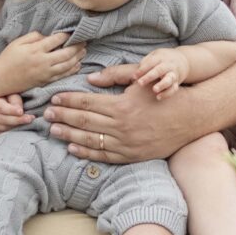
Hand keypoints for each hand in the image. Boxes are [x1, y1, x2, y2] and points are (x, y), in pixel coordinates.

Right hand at [0, 32, 84, 94]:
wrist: (0, 79)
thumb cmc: (8, 58)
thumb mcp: (17, 42)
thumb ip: (33, 36)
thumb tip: (47, 36)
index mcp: (35, 50)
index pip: (56, 40)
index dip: (66, 35)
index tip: (71, 32)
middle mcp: (42, 62)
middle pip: (66, 53)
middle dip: (77, 46)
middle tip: (84, 40)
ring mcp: (45, 73)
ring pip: (67, 65)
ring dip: (77, 57)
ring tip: (84, 51)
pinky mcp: (45, 81)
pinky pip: (62, 75)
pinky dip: (72, 70)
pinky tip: (77, 64)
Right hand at [0, 93, 35, 133]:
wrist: (7, 104)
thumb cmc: (11, 98)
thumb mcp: (13, 95)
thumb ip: (15, 101)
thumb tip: (20, 112)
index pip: (1, 108)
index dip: (11, 110)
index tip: (21, 111)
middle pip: (3, 119)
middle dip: (17, 120)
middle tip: (29, 119)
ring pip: (4, 128)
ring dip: (17, 126)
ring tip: (29, 121)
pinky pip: (5, 133)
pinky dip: (14, 131)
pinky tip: (22, 127)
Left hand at [42, 64, 196, 162]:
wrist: (189, 118)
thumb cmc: (162, 95)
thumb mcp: (139, 81)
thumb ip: (114, 77)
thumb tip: (90, 79)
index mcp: (121, 106)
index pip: (86, 103)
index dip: (68, 101)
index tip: (54, 99)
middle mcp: (121, 127)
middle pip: (84, 122)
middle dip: (62, 117)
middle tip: (46, 115)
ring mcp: (126, 144)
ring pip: (90, 140)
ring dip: (69, 136)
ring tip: (53, 131)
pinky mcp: (132, 156)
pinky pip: (104, 156)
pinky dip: (86, 153)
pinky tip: (72, 149)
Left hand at [134, 49, 189, 98]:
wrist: (182, 61)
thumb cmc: (161, 59)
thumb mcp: (154, 56)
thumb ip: (145, 63)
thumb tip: (135, 75)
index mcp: (160, 57)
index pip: (150, 62)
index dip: (142, 70)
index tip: (134, 77)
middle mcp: (168, 65)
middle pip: (159, 70)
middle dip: (149, 77)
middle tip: (140, 83)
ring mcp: (173, 74)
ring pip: (169, 79)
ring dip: (162, 85)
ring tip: (154, 90)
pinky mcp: (176, 83)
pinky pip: (173, 89)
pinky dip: (167, 94)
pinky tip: (158, 97)